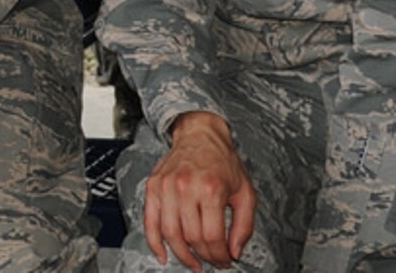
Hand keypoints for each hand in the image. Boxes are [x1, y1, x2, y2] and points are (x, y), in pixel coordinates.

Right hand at [143, 112, 255, 270]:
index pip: (212, 236)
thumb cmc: (224, 163)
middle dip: (205, 256)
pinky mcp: (153, 186)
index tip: (225, 260)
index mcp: (211, 189)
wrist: (200, 134)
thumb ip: (244, 225)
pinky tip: (163, 255)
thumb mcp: (246, 193)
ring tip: (193, 262)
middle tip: (212, 261)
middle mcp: (186, 187)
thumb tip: (235, 251)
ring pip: (170, 233)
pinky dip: (154, 242)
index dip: (220, 255)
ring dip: (182, 255)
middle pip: (192, 237)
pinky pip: (150, 221)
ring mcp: (166, 186)